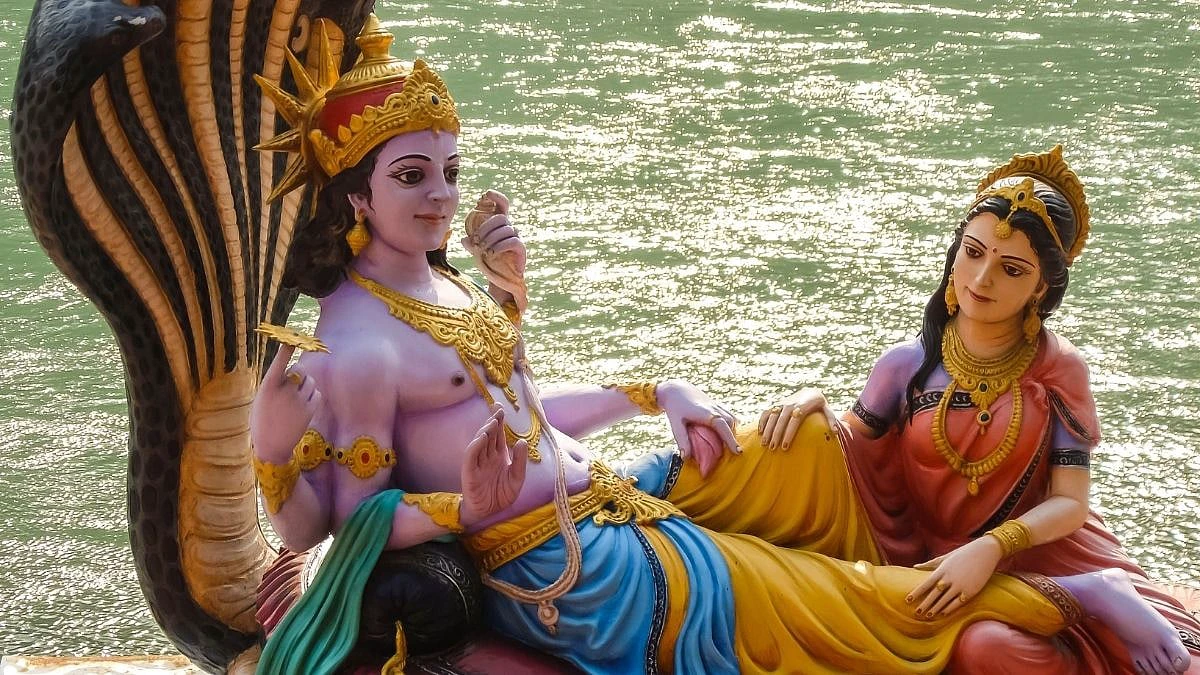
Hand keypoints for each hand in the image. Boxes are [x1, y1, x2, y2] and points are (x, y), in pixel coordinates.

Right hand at [250, 343, 321, 461]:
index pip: (279, 363)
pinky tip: (304, 405)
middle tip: (292, 384)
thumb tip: (294, 371)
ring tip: (296, 398)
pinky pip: (317, 393)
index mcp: (268, 387)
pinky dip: (312, 396)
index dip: (286, 351)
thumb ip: (276, 384)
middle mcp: (284, 391)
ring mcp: (298, 401)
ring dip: (306, 384)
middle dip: (299, 373)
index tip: (292, 340)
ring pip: (310, 381)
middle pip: (300, 370)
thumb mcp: (262, 399)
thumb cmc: (263, 420)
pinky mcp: (309, 410)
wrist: (271, 446)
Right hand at [460, 404, 529, 525]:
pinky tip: (482, 437)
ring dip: (485, 431)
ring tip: (493, 422)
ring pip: (479, 443)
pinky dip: (475, 446)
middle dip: (492, 421)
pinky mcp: (469, 473)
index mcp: (498, 456)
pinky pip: (471, 457)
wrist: (489, 513)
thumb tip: (522, 441)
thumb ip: (519, 461)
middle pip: (488, 435)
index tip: (501, 408)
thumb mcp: (517, 479)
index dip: (499, 422)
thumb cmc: (501, 496)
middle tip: (498, 408)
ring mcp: (478, 464)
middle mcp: (487, 457)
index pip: (498, 435)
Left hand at [463, 190, 527, 311]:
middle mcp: (509, 229)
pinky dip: (500, 245)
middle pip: (500, 218)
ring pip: (505, 229)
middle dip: (485, 228)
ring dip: (490, 239)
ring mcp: (516, 238)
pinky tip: (492, 253)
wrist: (500, 281)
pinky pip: (513, 240)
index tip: (486, 194)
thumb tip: (464, 239)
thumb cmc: (489, 263)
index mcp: (499, 226)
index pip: (502, 205)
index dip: (497, 197)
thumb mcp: (476, 251)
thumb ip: (471, 243)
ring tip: (483, 250)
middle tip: (476, 240)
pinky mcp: (521, 250)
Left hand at [657, 380, 739, 477]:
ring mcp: (717, 405)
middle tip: (733, 452)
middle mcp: (714, 408)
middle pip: (731, 423)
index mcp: (706, 413)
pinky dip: (731, 424)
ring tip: (730, 444)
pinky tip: (728, 433)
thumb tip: (685, 458)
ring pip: (732, 419)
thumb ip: (682, 440)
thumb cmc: (674, 407)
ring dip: (733, 431)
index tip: (738, 452)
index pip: (723, 426)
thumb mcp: (675, 424)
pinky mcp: (716, 405)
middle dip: (733, 437)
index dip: (730, 439)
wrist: (675, 389)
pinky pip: (729, 415)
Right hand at [757, 387, 837, 449]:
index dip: (788, 434)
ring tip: (764, 444)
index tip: (785, 447)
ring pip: (771, 417)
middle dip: (775, 435)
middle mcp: (789, 404)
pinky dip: (762, 421)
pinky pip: (766, 412)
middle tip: (772, 448)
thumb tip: (836, 432)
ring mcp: (781, 403)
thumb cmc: (819, 405)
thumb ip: (831, 420)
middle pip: (780, 421)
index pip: (794, 421)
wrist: (810, 391)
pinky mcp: (776, 404)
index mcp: (802, 406)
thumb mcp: (827, 410)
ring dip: (767, 430)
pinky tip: (760, 432)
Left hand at [909, 536, 1003, 618]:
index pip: (926, 584)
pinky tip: (943, 614)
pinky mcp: (970, 591)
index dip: (917, 593)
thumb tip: (914, 567)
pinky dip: (950, 609)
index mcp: (942, 570)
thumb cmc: (963, 554)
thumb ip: (929, 564)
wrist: (984, 553)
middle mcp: (949, 579)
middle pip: (934, 594)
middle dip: (925, 604)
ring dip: (936, 609)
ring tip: (927, 616)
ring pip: (945, 600)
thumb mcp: (945, 557)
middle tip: (916, 613)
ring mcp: (960, 585)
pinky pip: (958, 603)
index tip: (908, 600)